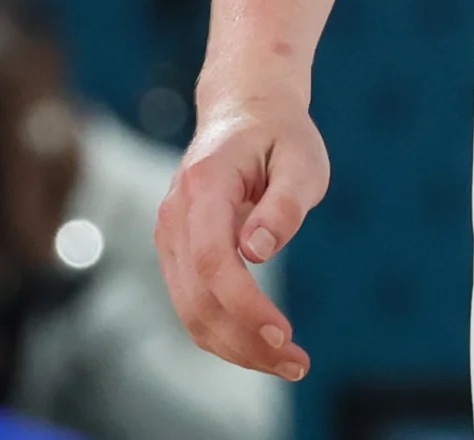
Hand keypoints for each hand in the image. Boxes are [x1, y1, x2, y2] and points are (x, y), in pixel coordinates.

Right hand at [155, 91, 324, 379]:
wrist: (245, 109)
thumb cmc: (281, 135)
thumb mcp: (302, 159)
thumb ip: (284, 204)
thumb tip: (258, 252)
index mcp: (204, 185)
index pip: (213, 261)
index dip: (245, 305)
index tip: (285, 334)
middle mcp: (176, 214)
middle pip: (198, 299)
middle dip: (246, 342)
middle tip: (299, 364)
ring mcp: (170, 235)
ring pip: (191, 312)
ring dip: (237, 348)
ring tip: (289, 363)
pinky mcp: (178, 252)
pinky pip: (193, 305)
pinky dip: (226, 334)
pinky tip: (263, 345)